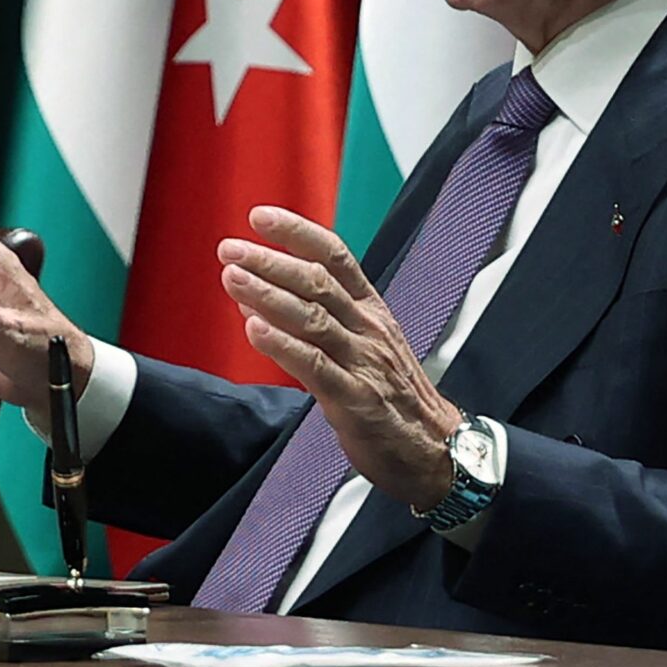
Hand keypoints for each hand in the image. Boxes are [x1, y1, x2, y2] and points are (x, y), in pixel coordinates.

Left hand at [220, 206, 461, 509]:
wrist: (437, 449)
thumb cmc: (392, 394)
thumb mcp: (360, 345)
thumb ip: (312, 320)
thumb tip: (255, 298)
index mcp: (371, 308)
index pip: (335, 255)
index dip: (296, 232)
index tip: (259, 217)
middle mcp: (368, 328)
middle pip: (317, 281)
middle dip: (270, 261)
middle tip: (229, 249)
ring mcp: (363, 362)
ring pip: (312, 318)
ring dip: (268, 295)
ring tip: (232, 279)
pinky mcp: (356, 399)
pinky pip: (315, 366)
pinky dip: (282, 345)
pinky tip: (253, 329)